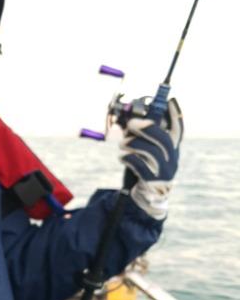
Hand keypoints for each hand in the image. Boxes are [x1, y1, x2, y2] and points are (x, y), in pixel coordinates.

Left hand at [119, 98, 182, 219]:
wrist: (148, 199)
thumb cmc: (146, 170)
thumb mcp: (149, 153)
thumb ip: (143, 138)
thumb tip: (129, 119)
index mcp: (172, 149)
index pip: (178, 129)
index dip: (175, 115)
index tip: (170, 101)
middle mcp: (172, 159)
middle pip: (163, 139)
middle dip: (146, 128)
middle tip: (131, 123)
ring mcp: (164, 171)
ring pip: (149, 151)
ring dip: (131, 143)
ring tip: (122, 143)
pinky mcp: (152, 181)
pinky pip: (138, 165)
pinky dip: (127, 158)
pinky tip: (122, 157)